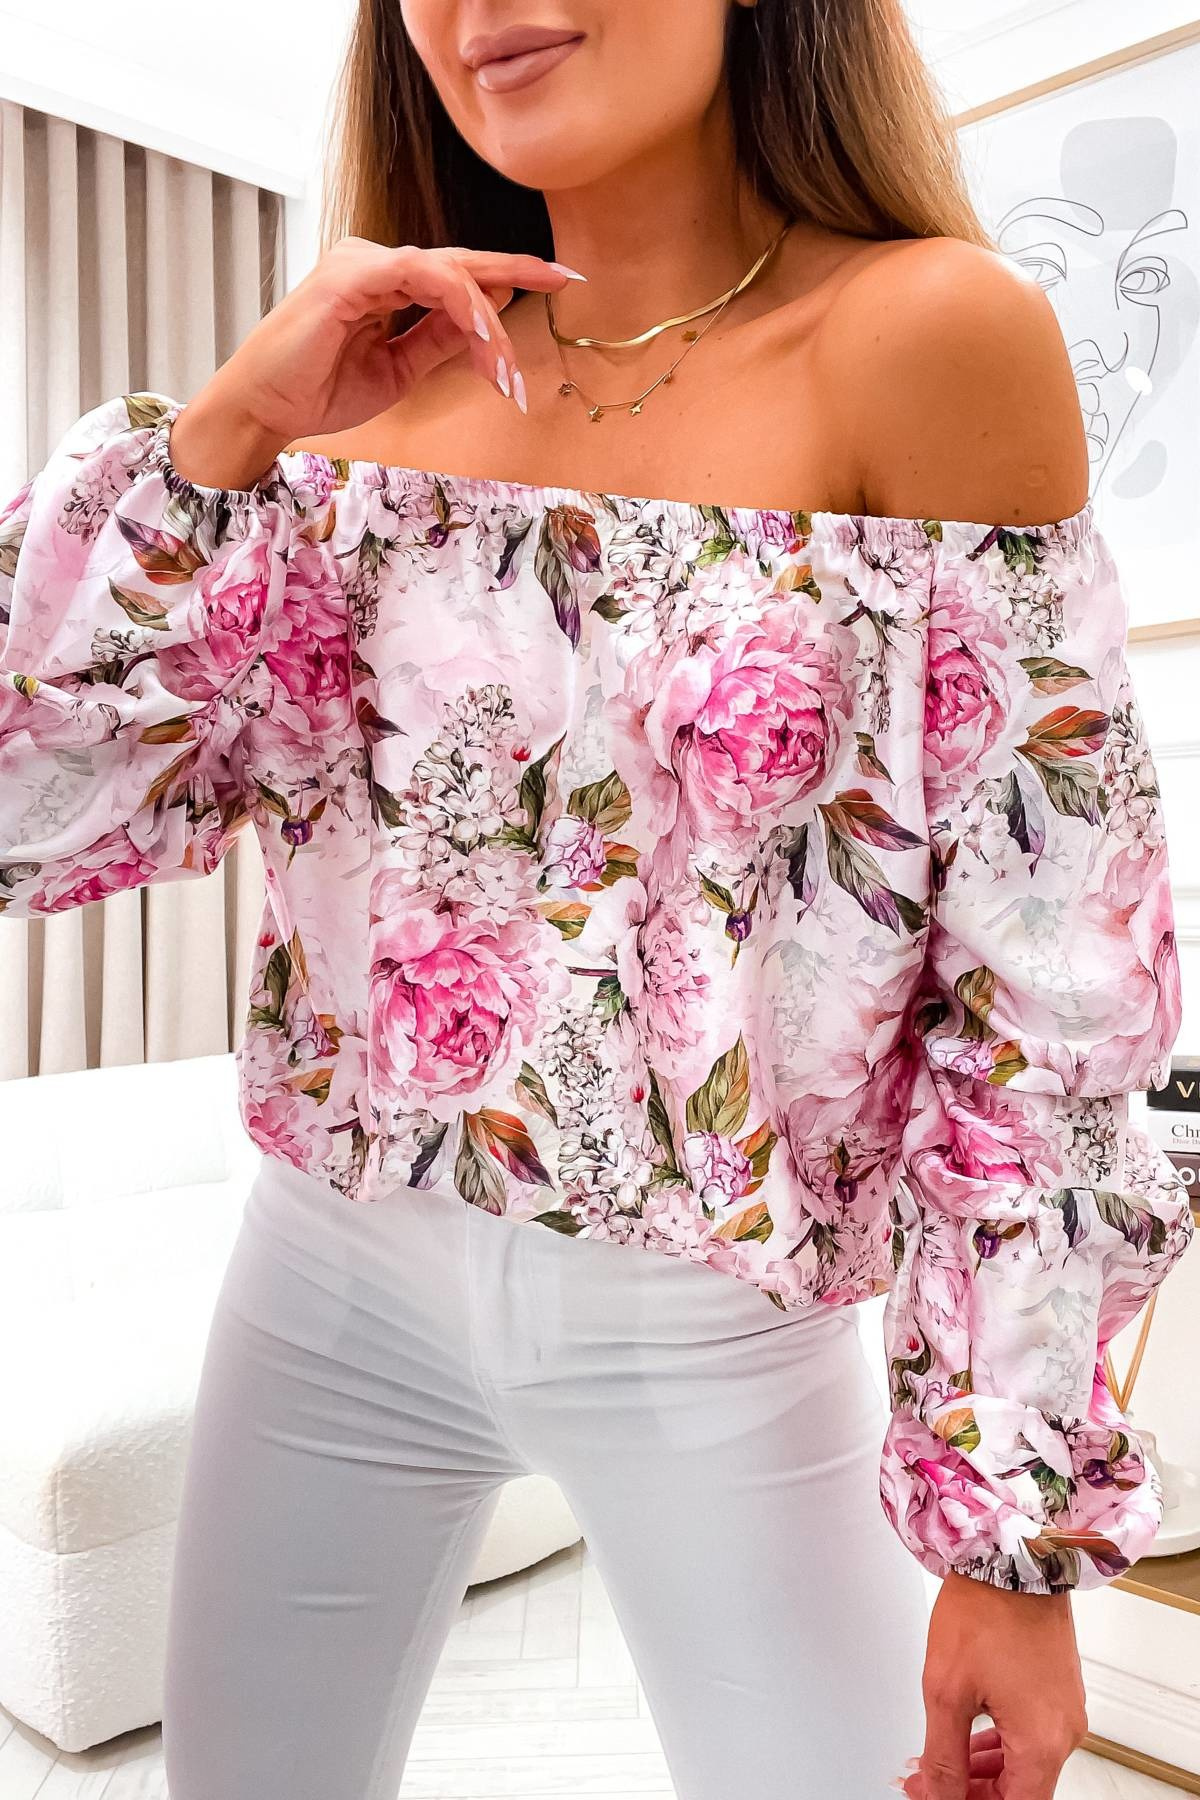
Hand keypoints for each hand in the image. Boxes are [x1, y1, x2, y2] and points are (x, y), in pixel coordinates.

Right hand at [169, 238, 582, 489]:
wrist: (264, 409)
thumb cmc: (319, 391)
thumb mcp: (399, 369)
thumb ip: (439, 340)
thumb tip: (489, 317)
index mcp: (384, 280)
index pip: (456, 272)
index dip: (508, 272)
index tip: (560, 278)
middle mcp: (375, 261)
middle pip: (461, 266)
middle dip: (517, 275)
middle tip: (564, 285)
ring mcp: (362, 262)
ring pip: (449, 273)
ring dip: (488, 322)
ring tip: (508, 371)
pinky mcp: (352, 276)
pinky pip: (424, 278)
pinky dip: (461, 307)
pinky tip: (484, 338)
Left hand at [898, 1571, 1088, 1798]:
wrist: (1011, 1557)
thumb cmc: (984, 1610)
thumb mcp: (946, 1691)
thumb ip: (942, 1756)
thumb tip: (937, 1794)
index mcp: (1042, 1742)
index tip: (938, 1799)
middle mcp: (1064, 1731)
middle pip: (1022, 1790)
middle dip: (973, 1791)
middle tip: (931, 1784)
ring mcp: (1066, 1709)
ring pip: (1026, 1764)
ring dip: (984, 1770)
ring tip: (941, 1764)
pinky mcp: (1059, 1689)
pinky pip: (1032, 1734)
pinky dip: (1000, 1743)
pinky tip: (969, 1740)